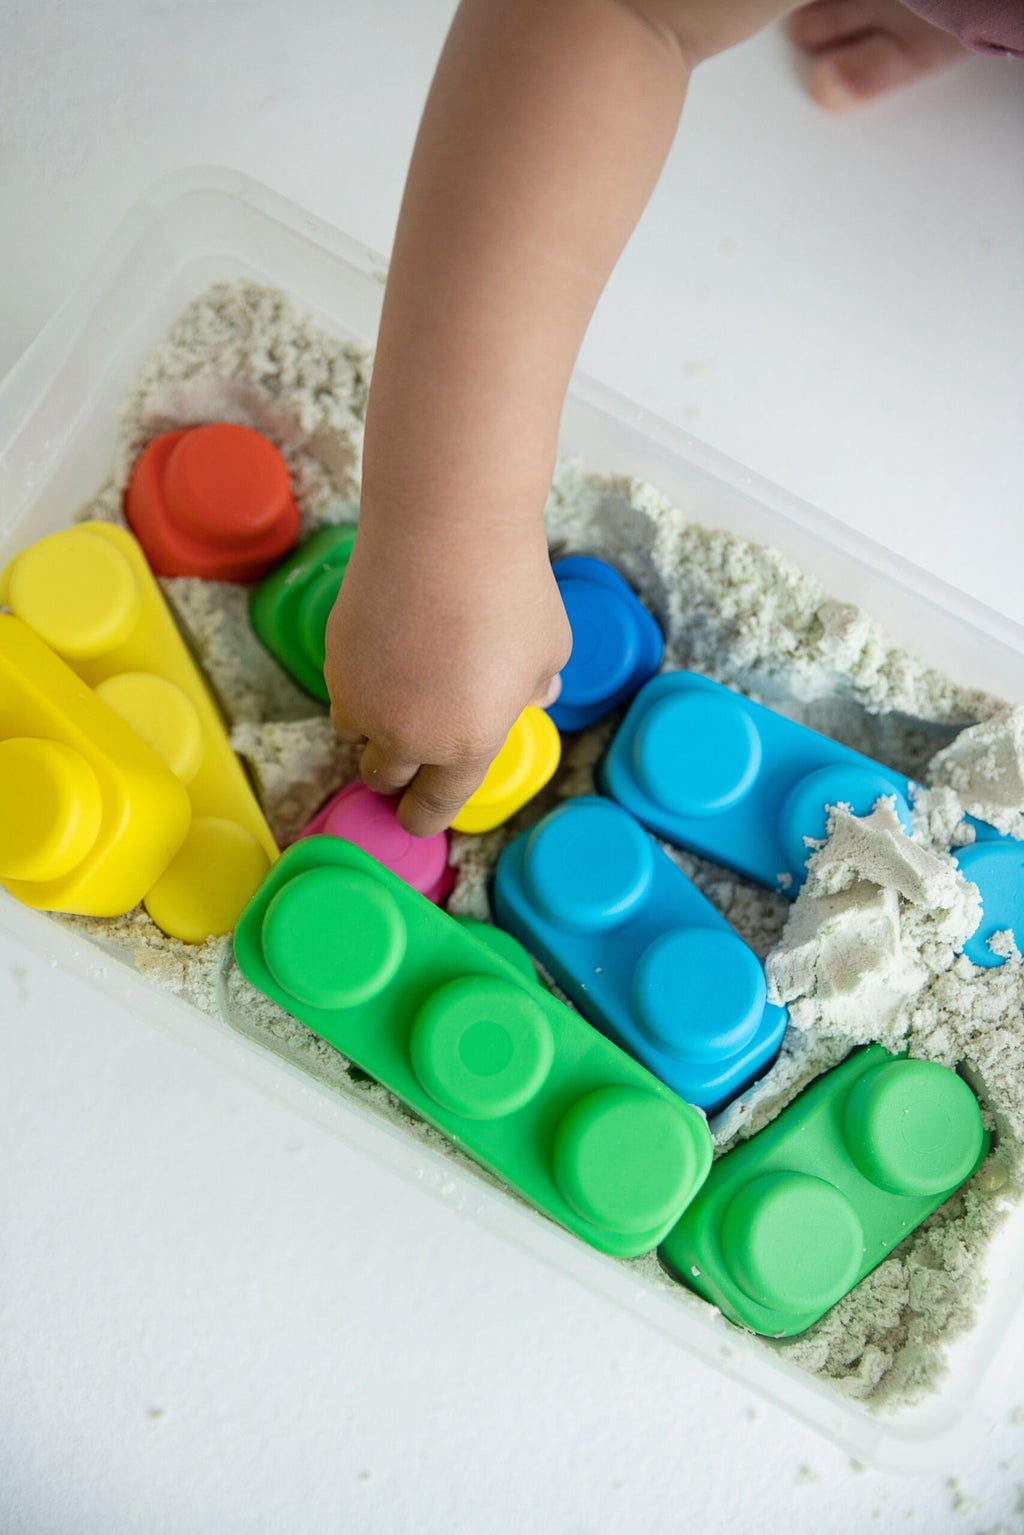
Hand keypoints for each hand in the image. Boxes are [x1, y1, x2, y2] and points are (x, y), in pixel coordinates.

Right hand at [324, 523, 570, 836]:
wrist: (446, 530)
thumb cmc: (511, 591)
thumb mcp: (548, 649)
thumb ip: (537, 686)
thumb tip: (533, 697)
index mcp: (466, 747)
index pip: (433, 809)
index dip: (423, 816)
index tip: (418, 814)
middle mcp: (407, 735)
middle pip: (384, 777)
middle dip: (396, 772)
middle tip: (410, 750)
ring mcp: (362, 698)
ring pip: (355, 733)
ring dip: (372, 725)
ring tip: (399, 688)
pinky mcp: (334, 658)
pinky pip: (343, 688)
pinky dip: (360, 680)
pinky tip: (388, 644)